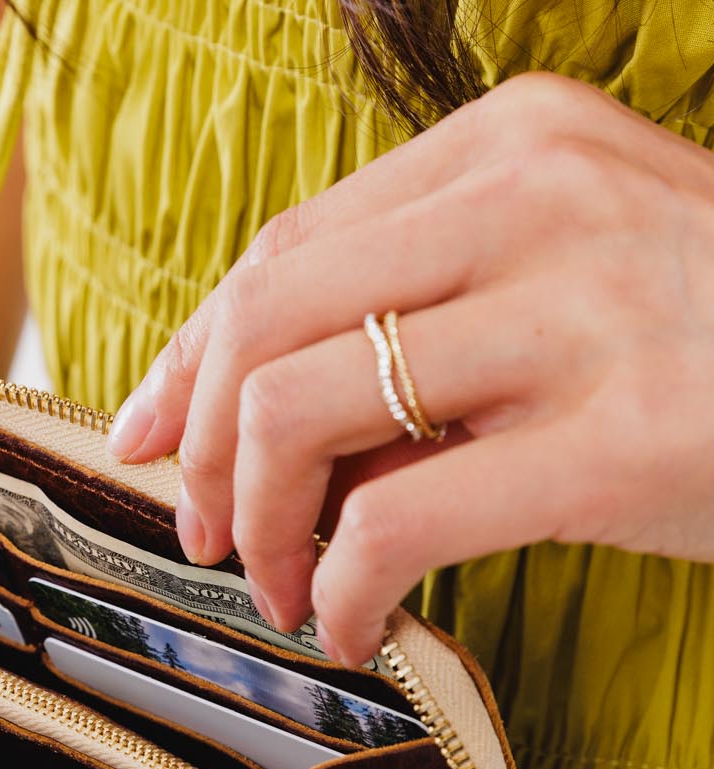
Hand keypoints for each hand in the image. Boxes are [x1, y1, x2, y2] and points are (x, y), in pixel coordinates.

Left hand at [106, 72, 713, 664]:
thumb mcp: (562, 272)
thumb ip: (417, 309)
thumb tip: (229, 417)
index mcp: (508, 144)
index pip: (278, 253)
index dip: (185, 358)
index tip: (143, 437)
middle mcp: (535, 200)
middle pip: (261, 322)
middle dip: (197, 445)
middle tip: (202, 530)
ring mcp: (585, 312)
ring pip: (299, 410)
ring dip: (257, 522)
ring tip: (277, 582)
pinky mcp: (624, 439)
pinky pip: (397, 522)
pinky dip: (338, 588)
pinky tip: (351, 624)